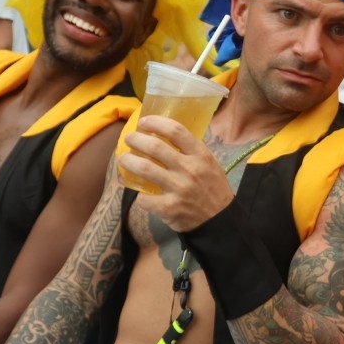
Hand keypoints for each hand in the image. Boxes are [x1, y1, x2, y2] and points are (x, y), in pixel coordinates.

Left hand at [115, 117, 236, 229]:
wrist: (220, 221)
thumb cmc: (213, 189)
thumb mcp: (210, 164)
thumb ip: (192, 150)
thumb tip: (167, 134)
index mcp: (201, 155)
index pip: (176, 130)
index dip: (156, 123)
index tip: (143, 122)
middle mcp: (189, 169)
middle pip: (155, 147)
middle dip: (136, 139)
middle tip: (129, 139)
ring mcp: (178, 188)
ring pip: (144, 168)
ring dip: (128, 161)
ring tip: (123, 159)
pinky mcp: (169, 208)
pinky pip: (144, 198)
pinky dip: (139, 195)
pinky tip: (139, 193)